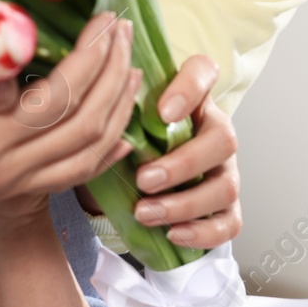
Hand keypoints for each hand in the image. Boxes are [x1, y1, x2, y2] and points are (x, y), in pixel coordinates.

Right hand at [0, 13, 140, 220]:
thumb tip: (14, 77)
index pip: (60, 98)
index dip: (91, 57)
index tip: (105, 19)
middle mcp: (10, 170)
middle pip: (87, 126)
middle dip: (113, 73)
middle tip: (124, 30)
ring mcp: (14, 183)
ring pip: (90, 152)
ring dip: (118, 108)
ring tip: (129, 66)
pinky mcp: (13, 187)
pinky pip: (75, 174)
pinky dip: (107, 149)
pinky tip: (120, 129)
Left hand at [76, 53, 241, 247]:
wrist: (135, 179)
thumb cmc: (128, 139)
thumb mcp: (119, 117)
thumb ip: (109, 104)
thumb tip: (77, 96)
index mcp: (191, 98)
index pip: (203, 73)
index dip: (189, 89)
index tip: (163, 112)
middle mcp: (214, 130)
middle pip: (224, 138)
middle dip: (183, 163)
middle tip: (143, 179)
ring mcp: (225, 170)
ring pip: (225, 186)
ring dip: (184, 203)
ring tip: (144, 212)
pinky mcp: (226, 207)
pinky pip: (229, 223)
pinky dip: (202, 232)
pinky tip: (171, 233)